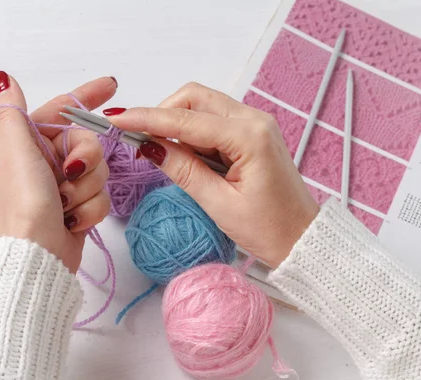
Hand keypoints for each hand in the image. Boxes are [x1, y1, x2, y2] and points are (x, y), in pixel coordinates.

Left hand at [0, 72, 115, 271]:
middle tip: (71, 174)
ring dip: (86, 190)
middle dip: (86, 160)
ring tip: (65, 206)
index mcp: (29, 144)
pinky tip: (72, 222)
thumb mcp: (16, 153)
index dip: (86, 97)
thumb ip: (13, 114)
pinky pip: (101, 197)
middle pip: (88, 143)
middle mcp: (47, 162)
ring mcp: (64, 186)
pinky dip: (90, 211)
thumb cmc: (24, 204)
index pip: (62, 111)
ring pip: (99, 171)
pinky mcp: (79, 208)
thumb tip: (3, 79)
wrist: (37, 257)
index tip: (112, 86)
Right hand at [107, 82, 318, 265]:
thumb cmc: (268, 229)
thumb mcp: (218, 204)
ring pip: (203, 107)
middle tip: (140, 141)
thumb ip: (183, 170)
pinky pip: (213, 122)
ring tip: (161, 154)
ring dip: (177, 125)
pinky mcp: (251, 134)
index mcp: (249, 137)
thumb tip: (150, 147)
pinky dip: (192, 134)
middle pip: (195, 98)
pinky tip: (184, 156)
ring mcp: (255, 124)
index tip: (118, 120)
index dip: (148, 119)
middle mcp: (254, 120)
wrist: (302, 239)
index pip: (186, 120)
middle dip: (163, 114)